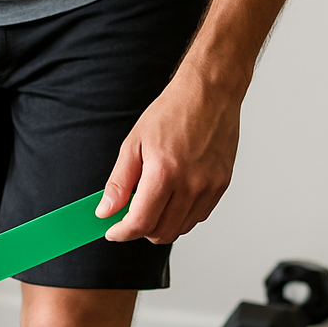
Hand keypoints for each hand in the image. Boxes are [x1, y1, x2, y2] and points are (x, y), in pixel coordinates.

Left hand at [96, 60, 244, 243]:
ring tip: (151, 203)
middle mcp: (191, 184)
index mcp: (165, 173)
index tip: (112, 231)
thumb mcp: (133, 144)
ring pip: (180, 228)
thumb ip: (119, 183)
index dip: (122, 233)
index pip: (141, 222)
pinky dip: (180, 216)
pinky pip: (197, 216)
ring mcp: (209, 187)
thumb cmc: (172, 113)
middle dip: (140, 231)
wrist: (209, 94)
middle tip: (129, 216)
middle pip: (161, 232)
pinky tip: (171, 198)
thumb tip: (105, 211)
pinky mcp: (222, 186)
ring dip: (161, 225)